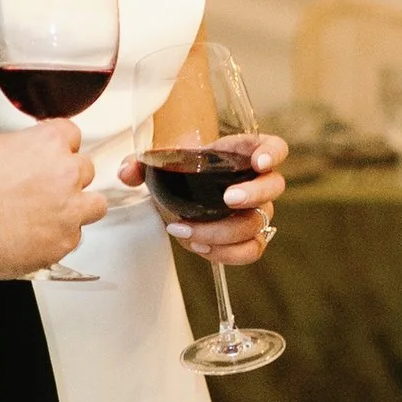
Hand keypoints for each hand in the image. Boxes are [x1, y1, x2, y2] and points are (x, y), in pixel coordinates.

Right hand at [0, 122, 103, 278]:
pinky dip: (58, 240)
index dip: (59, 148)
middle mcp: (67, 172)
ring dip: (78, 210)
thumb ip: (19, 150)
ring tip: (52, 218)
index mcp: (49, 142)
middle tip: (47, 191)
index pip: (72, 135)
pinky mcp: (65, 240)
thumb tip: (18, 159)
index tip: (52, 156)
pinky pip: (73, 239)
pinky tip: (36, 240)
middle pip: (86, 170)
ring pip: (95, 206)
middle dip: (70, 179)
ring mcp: (70, 208)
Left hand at [119, 129, 287, 264]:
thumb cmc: (181, 173)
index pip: (273, 147)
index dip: (271, 153)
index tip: (259, 161)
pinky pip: (251, 250)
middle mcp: (257, 182)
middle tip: (227, 199)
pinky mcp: (248, 238)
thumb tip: (127, 172)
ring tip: (190, 232)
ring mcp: (256, 212)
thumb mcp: (160, 164)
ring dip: (225, 232)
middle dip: (253, 194)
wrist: (180, 195)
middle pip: (273, 187)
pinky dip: (228, 254)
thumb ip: (141, 165)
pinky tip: (201, 248)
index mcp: (242, 154)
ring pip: (257, 224)